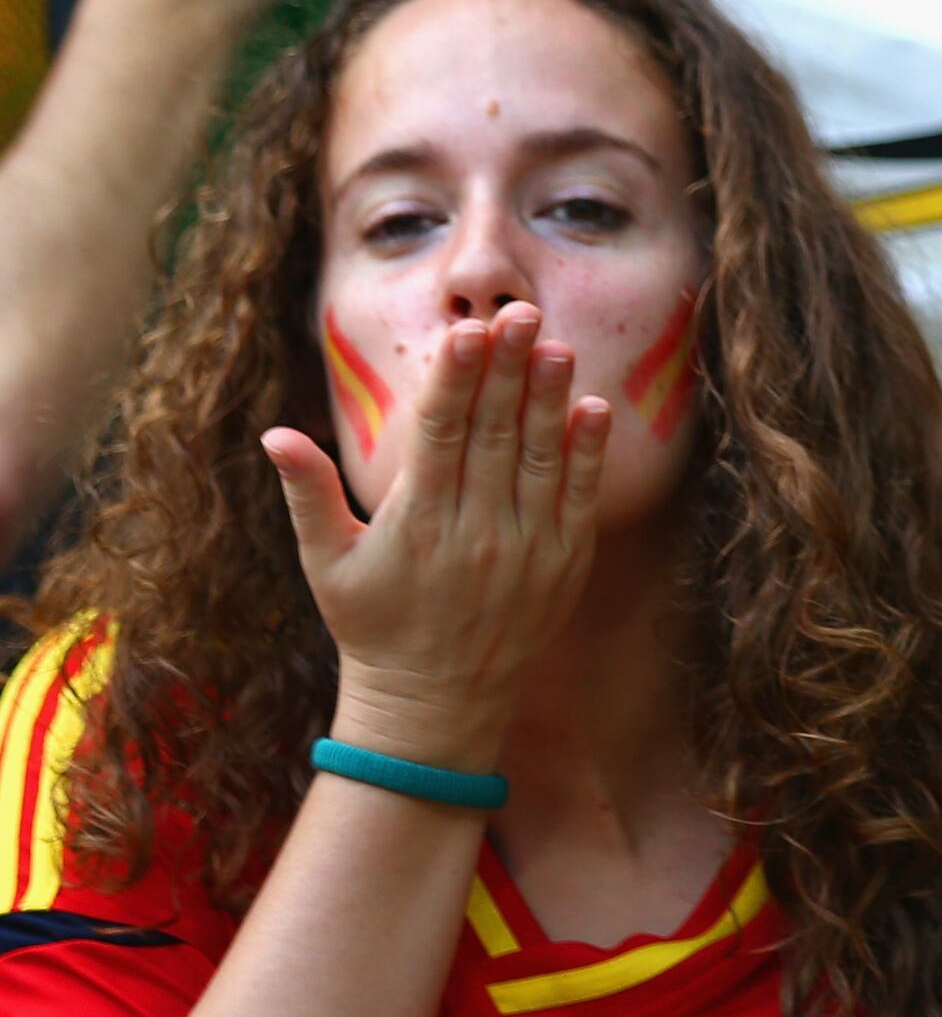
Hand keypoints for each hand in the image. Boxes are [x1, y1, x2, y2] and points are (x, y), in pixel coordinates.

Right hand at [262, 303, 612, 771]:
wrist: (435, 704)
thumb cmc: (372, 626)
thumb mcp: (325, 562)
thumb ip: (307, 493)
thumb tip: (273, 432)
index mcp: (415, 524)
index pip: (439, 435)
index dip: (455, 380)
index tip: (466, 331)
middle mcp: (474, 532)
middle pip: (495, 435)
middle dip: (509, 369)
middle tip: (522, 311)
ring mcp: (524, 548)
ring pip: (541, 459)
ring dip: (552, 399)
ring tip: (558, 345)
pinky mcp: (563, 565)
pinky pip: (578, 499)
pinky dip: (587, 455)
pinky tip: (593, 409)